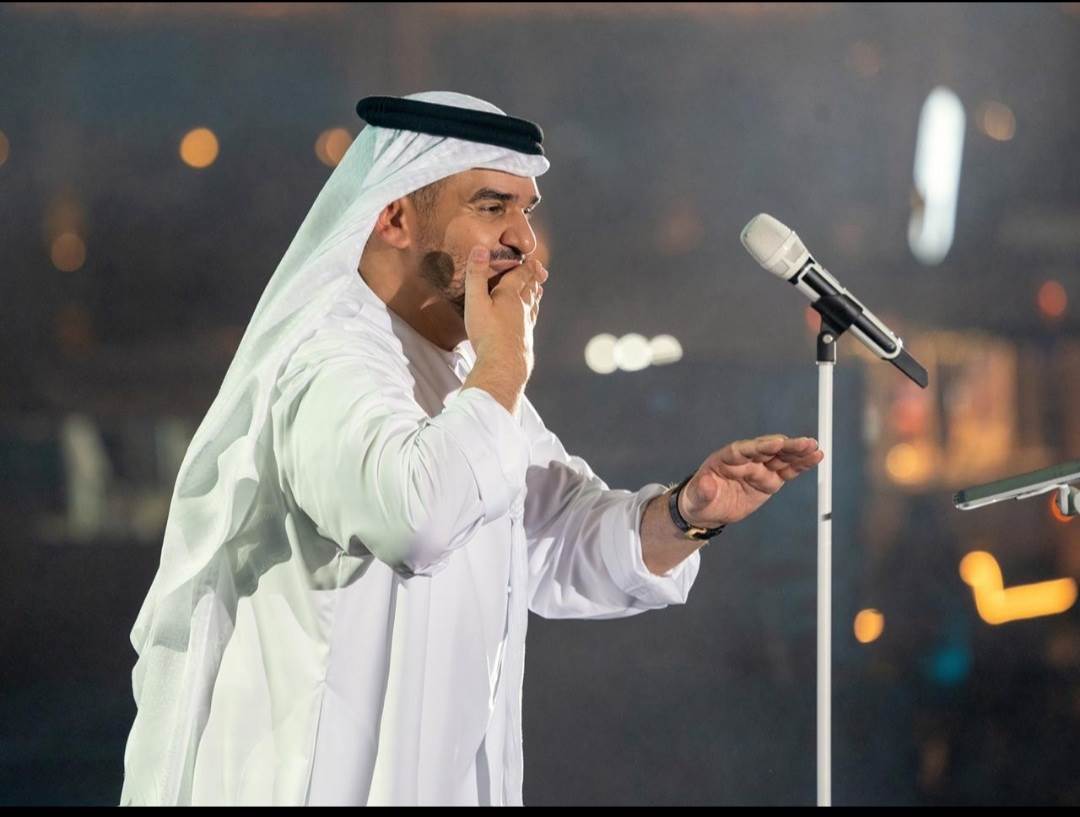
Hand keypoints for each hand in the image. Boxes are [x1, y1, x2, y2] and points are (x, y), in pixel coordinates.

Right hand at [463, 246, 546, 374]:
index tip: (531, 259)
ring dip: (535, 294)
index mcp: (510, 295)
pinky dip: (532, 313)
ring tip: (537, 289)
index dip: (525, 266)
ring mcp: (526, 324)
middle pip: (530, 288)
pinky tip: (530, 319)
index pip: (520, 275)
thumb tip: (480, 249)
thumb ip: (476, 275)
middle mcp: (522, 308)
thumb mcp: (476, 301)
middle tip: (539, 269)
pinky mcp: (525, 338)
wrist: (504, 364)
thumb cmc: (488, 333)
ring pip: (533, 304)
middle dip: (533, 277)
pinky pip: (531, 321)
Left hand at [678, 435, 823, 527]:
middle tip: (805, 442)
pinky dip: (801, 464)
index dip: (762, 446)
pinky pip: (787, 471)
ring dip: (798, 452)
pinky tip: (815, 457)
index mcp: (727, 458)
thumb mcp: (696, 497)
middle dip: (786, 446)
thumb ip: (702, 490)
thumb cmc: (699, 499)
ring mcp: (760, 469)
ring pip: (781, 458)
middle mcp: (746, 459)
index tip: (777, 443)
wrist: (708, 509)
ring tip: (815, 448)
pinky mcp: (770, 480)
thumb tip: (706, 483)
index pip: (746, 449)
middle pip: (768, 450)